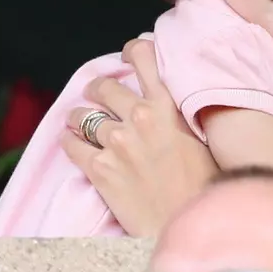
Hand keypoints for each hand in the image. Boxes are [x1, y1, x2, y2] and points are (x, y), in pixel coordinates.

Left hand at [61, 39, 217, 236]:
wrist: (186, 220)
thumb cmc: (203, 183)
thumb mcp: (202, 137)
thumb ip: (180, 115)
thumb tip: (170, 102)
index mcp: (167, 106)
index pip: (144, 58)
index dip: (132, 51)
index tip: (127, 56)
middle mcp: (139, 118)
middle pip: (105, 88)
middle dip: (99, 89)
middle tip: (98, 94)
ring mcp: (116, 143)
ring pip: (83, 115)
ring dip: (81, 116)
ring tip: (81, 120)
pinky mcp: (99, 169)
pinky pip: (71, 144)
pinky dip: (69, 139)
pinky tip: (70, 139)